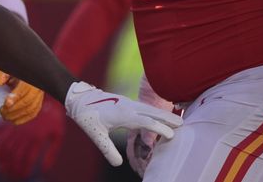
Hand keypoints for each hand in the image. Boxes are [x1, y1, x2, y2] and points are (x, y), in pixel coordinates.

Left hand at [0, 69, 44, 124]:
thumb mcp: (6, 68)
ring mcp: (39, 94)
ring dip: (18, 116)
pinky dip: (25, 118)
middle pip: (27, 101)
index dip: (15, 97)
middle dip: (14, 109)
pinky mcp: (39, 101)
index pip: (24, 89)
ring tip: (5, 117)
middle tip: (1, 112)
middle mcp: (37, 86)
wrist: (27, 69)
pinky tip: (14, 121)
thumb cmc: (14, 68)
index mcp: (29, 77)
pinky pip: (34, 112)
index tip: (6, 104)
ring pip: (31, 108)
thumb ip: (0, 75)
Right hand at [0, 97, 64, 180]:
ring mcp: (18, 129)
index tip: (23, 176)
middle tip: (13, 176)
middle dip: (13, 168)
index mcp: (38, 138)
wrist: (47, 99)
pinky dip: (0, 148)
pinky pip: (4, 138)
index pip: (29, 159)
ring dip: (5, 160)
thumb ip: (52, 153)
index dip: (25, 169)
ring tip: (4, 170)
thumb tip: (46, 169)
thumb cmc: (54, 119)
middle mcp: (26, 134)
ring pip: (8, 148)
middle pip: (16, 155)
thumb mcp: (58, 136)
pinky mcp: (14, 125)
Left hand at [64, 81, 181, 166]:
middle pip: (151, 112)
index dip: (158, 128)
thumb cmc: (86, 115)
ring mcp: (127, 102)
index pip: (144, 121)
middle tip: (183, 124)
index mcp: (121, 114)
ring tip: (177, 120)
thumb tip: (118, 165)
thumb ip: (107, 150)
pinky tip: (160, 115)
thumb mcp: (95, 134)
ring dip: (162, 114)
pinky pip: (144, 107)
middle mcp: (127, 106)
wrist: (79, 97)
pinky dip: (154, 111)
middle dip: (167, 118)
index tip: (171, 135)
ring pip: (148, 108)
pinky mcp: (126, 102)